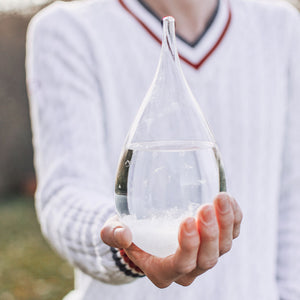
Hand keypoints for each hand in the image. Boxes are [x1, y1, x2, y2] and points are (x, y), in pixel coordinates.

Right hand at [101, 192, 241, 287]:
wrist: (145, 230)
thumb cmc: (131, 232)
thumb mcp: (114, 232)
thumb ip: (113, 234)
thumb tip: (124, 234)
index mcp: (163, 270)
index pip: (180, 265)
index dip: (187, 246)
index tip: (187, 220)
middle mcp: (188, 268)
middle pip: (207, 259)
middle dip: (209, 234)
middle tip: (205, 207)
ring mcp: (205, 255)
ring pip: (223, 247)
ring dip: (225, 224)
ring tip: (221, 199)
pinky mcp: (216, 241)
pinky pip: (232, 234)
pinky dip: (234, 218)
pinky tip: (228, 201)